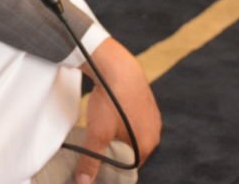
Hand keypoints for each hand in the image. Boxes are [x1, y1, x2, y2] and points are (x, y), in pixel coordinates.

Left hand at [75, 38, 160, 183]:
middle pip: (133, 150)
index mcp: (146, 146)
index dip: (113, 166)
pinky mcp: (147, 100)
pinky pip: (134, 117)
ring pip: (133, 133)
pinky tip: (111, 111)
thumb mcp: (97, 134)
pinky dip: (123, 118)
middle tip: (97, 143)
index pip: (130, 167)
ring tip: (102, 126)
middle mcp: (155, 133)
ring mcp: (153, 115)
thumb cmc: (111, 101)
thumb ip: (91, 161)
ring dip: (119, 133)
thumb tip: (83, 183)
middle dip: (116, 150)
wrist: (117, 66)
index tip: (99, 162)